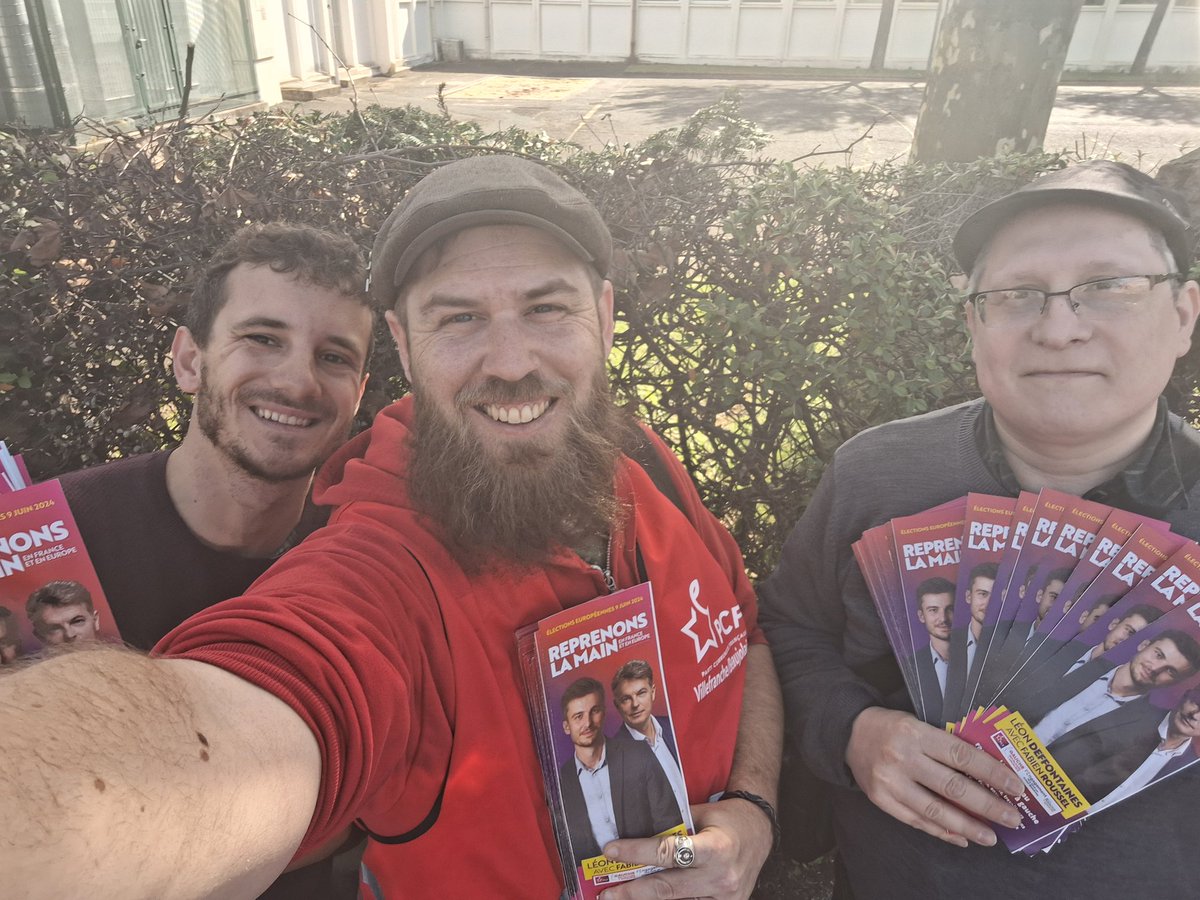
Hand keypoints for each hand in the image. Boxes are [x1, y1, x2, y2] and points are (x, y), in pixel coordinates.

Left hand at [598, 796, 771, 899]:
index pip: (668, 852)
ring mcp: (725, 899)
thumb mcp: (700, 815)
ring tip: (620, 899)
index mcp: (716, 848)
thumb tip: (633, 834)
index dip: (636, 852)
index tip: (611, 850)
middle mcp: (721, 878)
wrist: (760, 834)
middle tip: (607, 892)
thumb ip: (671, 826)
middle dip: (632, 891)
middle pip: (667, 888)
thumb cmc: (726, 820)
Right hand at [846, 706, 1023, 847]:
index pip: (962, 756)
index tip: (1016, 788)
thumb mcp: (919, 724)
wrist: (849, 734)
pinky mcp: (881, 800)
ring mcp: (890, 782)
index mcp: (916, 733)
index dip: (992, 773)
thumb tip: (986, 774)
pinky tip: (961, 839)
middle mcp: (903, 758)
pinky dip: (941, 832)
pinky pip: (916, 821)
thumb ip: (946, 746)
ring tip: (990, 837)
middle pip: (952, 787)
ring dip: (967, 827)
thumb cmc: (893, 727)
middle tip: (1012, 818)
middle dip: (987, 806)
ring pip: (935, 810)